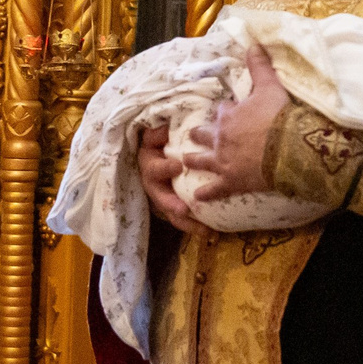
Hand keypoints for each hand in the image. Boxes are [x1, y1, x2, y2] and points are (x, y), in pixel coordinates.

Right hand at [137, 122, 211, 238]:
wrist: (160, 152)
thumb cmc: (161, 141)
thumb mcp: (155, 134)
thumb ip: (159, 132)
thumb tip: (165, 130)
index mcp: (149, 166)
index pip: (154, 168)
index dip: (164, 168)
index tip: (177, 166)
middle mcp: (155, 186)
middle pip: (161, 199)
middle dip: (172, 205)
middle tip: (183, 210)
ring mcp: (166, 199)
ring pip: (174, 216)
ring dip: (189, 224)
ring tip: (205, 231)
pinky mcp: (177, 207)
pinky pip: (186, 220)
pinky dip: (198, 227)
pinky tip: (213, 233)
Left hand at [176, 46, 288, 202]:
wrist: (288, 149)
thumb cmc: (279, 116)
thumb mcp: (270, 86)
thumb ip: (259, 66)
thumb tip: (253, 43)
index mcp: (227, 115)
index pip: (221, 111)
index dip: (226, 111)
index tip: (230, 111)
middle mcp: (219, 138)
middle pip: (202, 135)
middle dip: (198, 135)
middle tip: (194, 135)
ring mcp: (223, 162)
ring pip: (200, 161)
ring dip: (192, 160)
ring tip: (184, 161)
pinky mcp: (230, 182)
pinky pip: (213, 189)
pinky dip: (205, 194)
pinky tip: (197, 198)